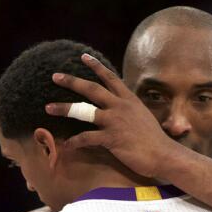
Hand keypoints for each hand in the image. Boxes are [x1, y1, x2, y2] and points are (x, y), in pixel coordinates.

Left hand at [45, 53, 184, 178]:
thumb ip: (129, 110)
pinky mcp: (111, 138)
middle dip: (72, 81)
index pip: (110, 78)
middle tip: (55, 76)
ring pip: (83, 111)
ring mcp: (115, 121)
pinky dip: (74, 141)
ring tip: (48, 108)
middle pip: (91, 89)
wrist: (164, 155)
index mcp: (128, 100)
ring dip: (64, 108)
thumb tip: (120, 107)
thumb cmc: (153, 140)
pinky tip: (66, 145)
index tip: (82, 57)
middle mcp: (120, 106)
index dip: (95, 66)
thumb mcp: (142, 117)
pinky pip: (86, 137)